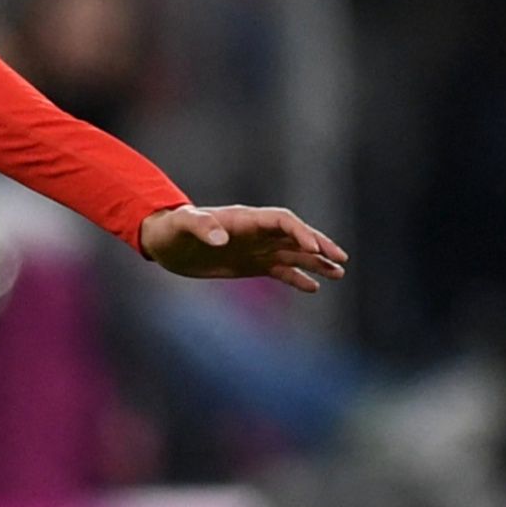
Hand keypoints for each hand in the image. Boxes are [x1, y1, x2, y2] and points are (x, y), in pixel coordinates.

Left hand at [140, 203, 348, 292]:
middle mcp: (257, 232)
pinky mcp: (251, 265)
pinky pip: (280, 271)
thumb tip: (221, 239)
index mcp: (246, 219)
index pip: (282, 221)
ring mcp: (256, 248)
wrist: (164, 242)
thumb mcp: (182, 225)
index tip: (314, 249)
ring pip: (294, 254)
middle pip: (296, 236)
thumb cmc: (172, 228)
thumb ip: (201, 226)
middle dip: (320, 246)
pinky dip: (297, 278)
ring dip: (316, 263)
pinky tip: (314, 288)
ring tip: (339, 273)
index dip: (300, 233)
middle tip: (341, 260)